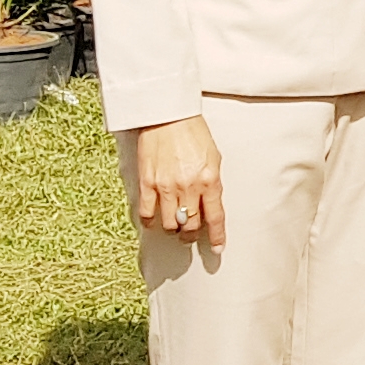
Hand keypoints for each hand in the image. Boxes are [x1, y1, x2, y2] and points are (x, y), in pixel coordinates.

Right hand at [131, 116, 224, 241]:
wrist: (168, 116)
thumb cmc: (193, 133)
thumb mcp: (214, 158)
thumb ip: (212, 182)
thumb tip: (210, 203)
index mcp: (209, 180)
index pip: (215, 217)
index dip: (217, 237)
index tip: (217, 248)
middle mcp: (189, 187)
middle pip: (190, 225)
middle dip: (191, 234)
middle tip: (190, 234)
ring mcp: (166, 186)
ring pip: (169, 224)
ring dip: (173, 230)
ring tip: (174, 227)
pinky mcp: (147, 183)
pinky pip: (147, 213)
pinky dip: (150, 222)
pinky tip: (153, 222)